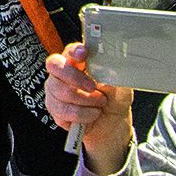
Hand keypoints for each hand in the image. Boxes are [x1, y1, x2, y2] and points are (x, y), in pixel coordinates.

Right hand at [44, 42, 135, 160]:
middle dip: (75, 77)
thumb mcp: (120, 84)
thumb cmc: (115, 99)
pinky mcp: (55, 111)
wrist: (114, 124)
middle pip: (55, 67)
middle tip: (92, 87)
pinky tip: (92, 114)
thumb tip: (105, 68)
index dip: (73, 51)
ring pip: (61, 92)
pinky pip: (64, 112)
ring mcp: (55, 92)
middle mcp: (62, 74)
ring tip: (99, 103)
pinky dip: (83, 114)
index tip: (83, 55)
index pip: (69, 51)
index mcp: (79, 62)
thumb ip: (111, 73)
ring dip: (86, 100)